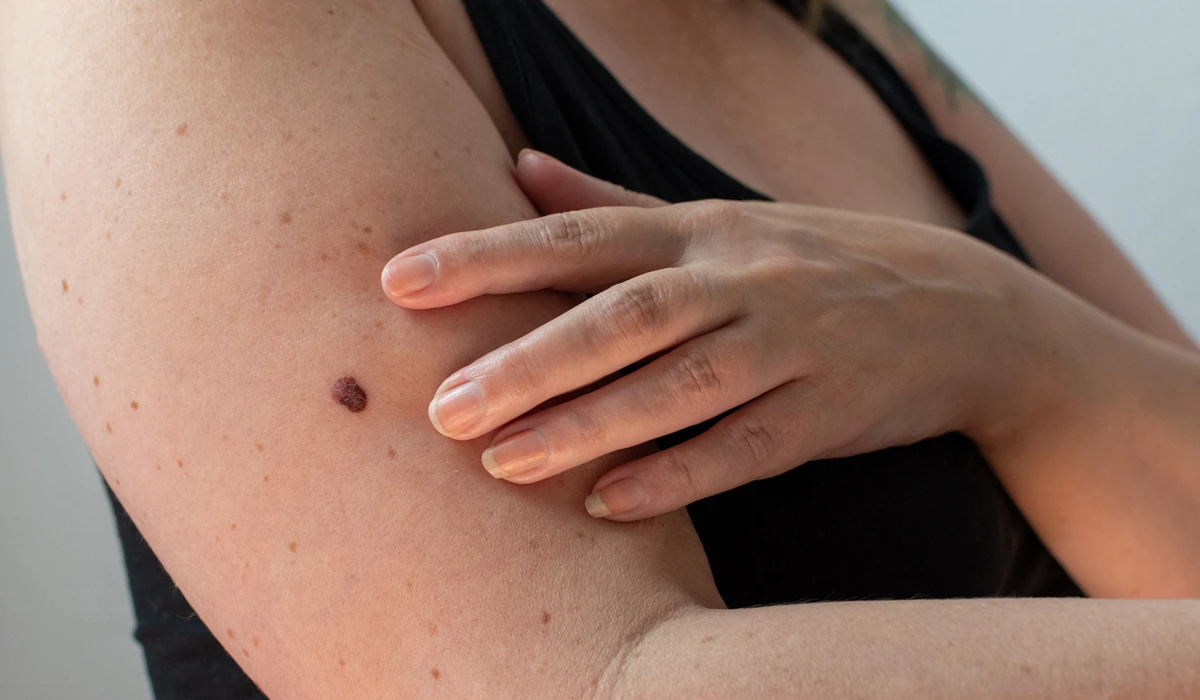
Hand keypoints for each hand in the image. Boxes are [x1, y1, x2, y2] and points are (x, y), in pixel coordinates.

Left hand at [381, 150, 1045, 519]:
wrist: (961, 308)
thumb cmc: (812, 259)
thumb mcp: (718, 218)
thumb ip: (612, 200)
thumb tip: (517, 165)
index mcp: (700, 230)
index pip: (580, 235)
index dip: (489, 256)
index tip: (401, 282)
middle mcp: (741, 278)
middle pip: (623, 315)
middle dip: (529, 360)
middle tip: (441, 406)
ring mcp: (789, 344)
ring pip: (679, 385)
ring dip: (588, 425)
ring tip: (501, 462)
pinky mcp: (825, 413)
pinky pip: (745, 447)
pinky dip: (677, 476)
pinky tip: (608, 503)